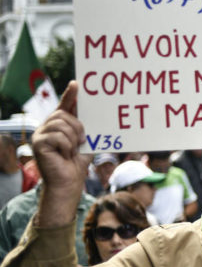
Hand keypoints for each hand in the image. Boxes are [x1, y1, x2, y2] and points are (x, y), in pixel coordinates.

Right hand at [33, 81, 90, 226]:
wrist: (69, 182)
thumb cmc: (77, 163)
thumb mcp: (85, 142)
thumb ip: (87, 128)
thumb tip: (98, 114)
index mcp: (59, 125)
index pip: (65, 105)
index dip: (70, 95)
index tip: (77, 84)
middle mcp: (47, 127)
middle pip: (64, 114)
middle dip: (77, 127)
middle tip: (81, 142)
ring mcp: (40, 134)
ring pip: (61, 124)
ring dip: (73, 139)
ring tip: (72, 150)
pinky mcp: (38, 143)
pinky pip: (58, 136)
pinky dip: (66, 146)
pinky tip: (64, 155)